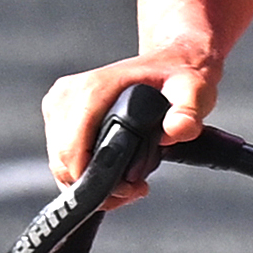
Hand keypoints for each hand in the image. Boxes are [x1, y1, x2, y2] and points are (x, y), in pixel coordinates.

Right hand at [39, 45, 215, 207]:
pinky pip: (62, 156)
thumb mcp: (193, 91)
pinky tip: (115, 173)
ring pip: (60, 164)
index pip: (72, 150)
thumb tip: (177, 130)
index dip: (96, 180)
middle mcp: (68, 95)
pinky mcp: (59, 114)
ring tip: (129, 183)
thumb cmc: (178, 77)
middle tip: (134, 189)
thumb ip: (188, 112)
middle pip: (63, 162)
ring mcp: (59, 104)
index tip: (129, 189)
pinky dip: (85, 172)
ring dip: (91, 183)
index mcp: (91, 89)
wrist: (169, 63)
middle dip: (96, 187)